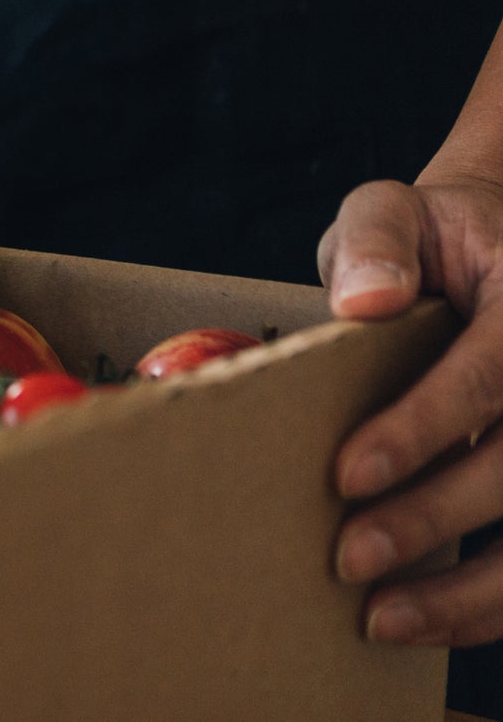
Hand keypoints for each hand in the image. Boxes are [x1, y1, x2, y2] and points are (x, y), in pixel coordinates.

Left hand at [321, 175, 502, 644]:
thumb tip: (366, 301)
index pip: (487, 373)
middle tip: (349, 558)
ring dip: (475, 589)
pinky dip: (493, 603)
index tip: (345, 474)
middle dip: (435, 515)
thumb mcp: (394, 209)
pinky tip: (429, 622)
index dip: (421, 426)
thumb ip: (375, 241)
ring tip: (384, 618)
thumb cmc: (433, 239)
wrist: (494, 250)